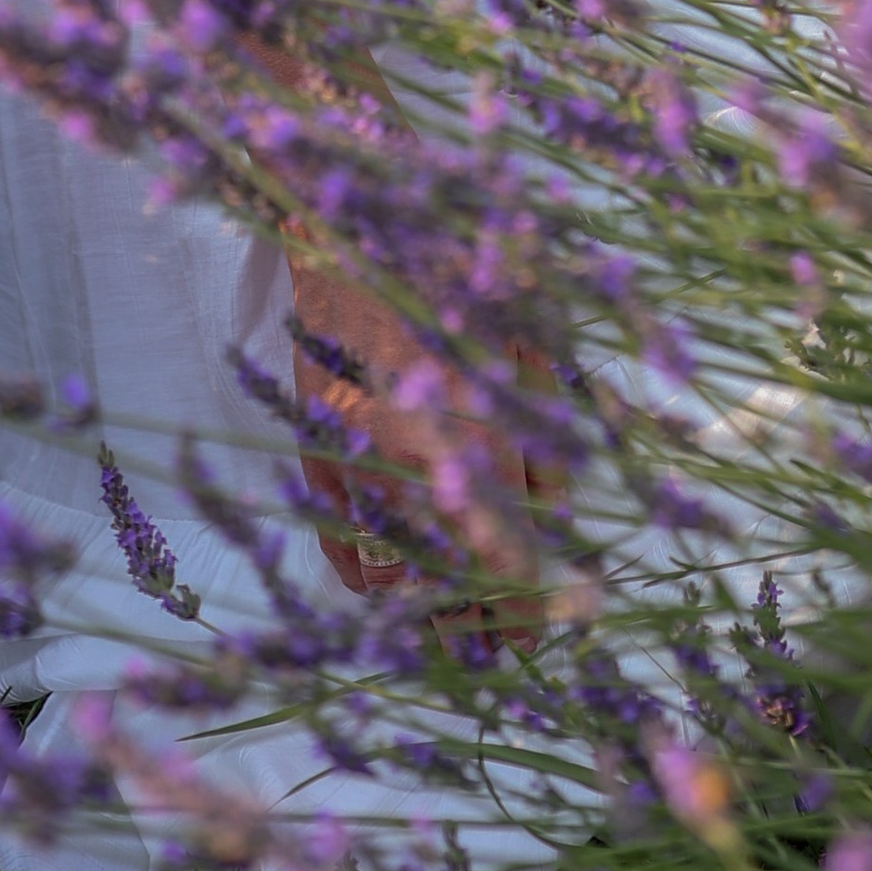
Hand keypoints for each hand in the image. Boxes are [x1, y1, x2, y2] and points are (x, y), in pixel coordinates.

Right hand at [288, 255, 534, 625]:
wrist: (356, 228)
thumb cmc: (457, 273)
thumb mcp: (532, 347)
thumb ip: (547, 440)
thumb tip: (559, 524)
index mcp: (472, 425)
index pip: (505, 555)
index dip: (527, 605)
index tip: (541, 629)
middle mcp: (406, 455)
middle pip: (449, 580)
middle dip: (480, 621)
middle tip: (505, 642)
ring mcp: (349, 460)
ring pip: (393, 575)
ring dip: (428, 612)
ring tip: (462, 633)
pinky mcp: (312, 454)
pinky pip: (342, 549)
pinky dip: (372, 581)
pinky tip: (401, 592)